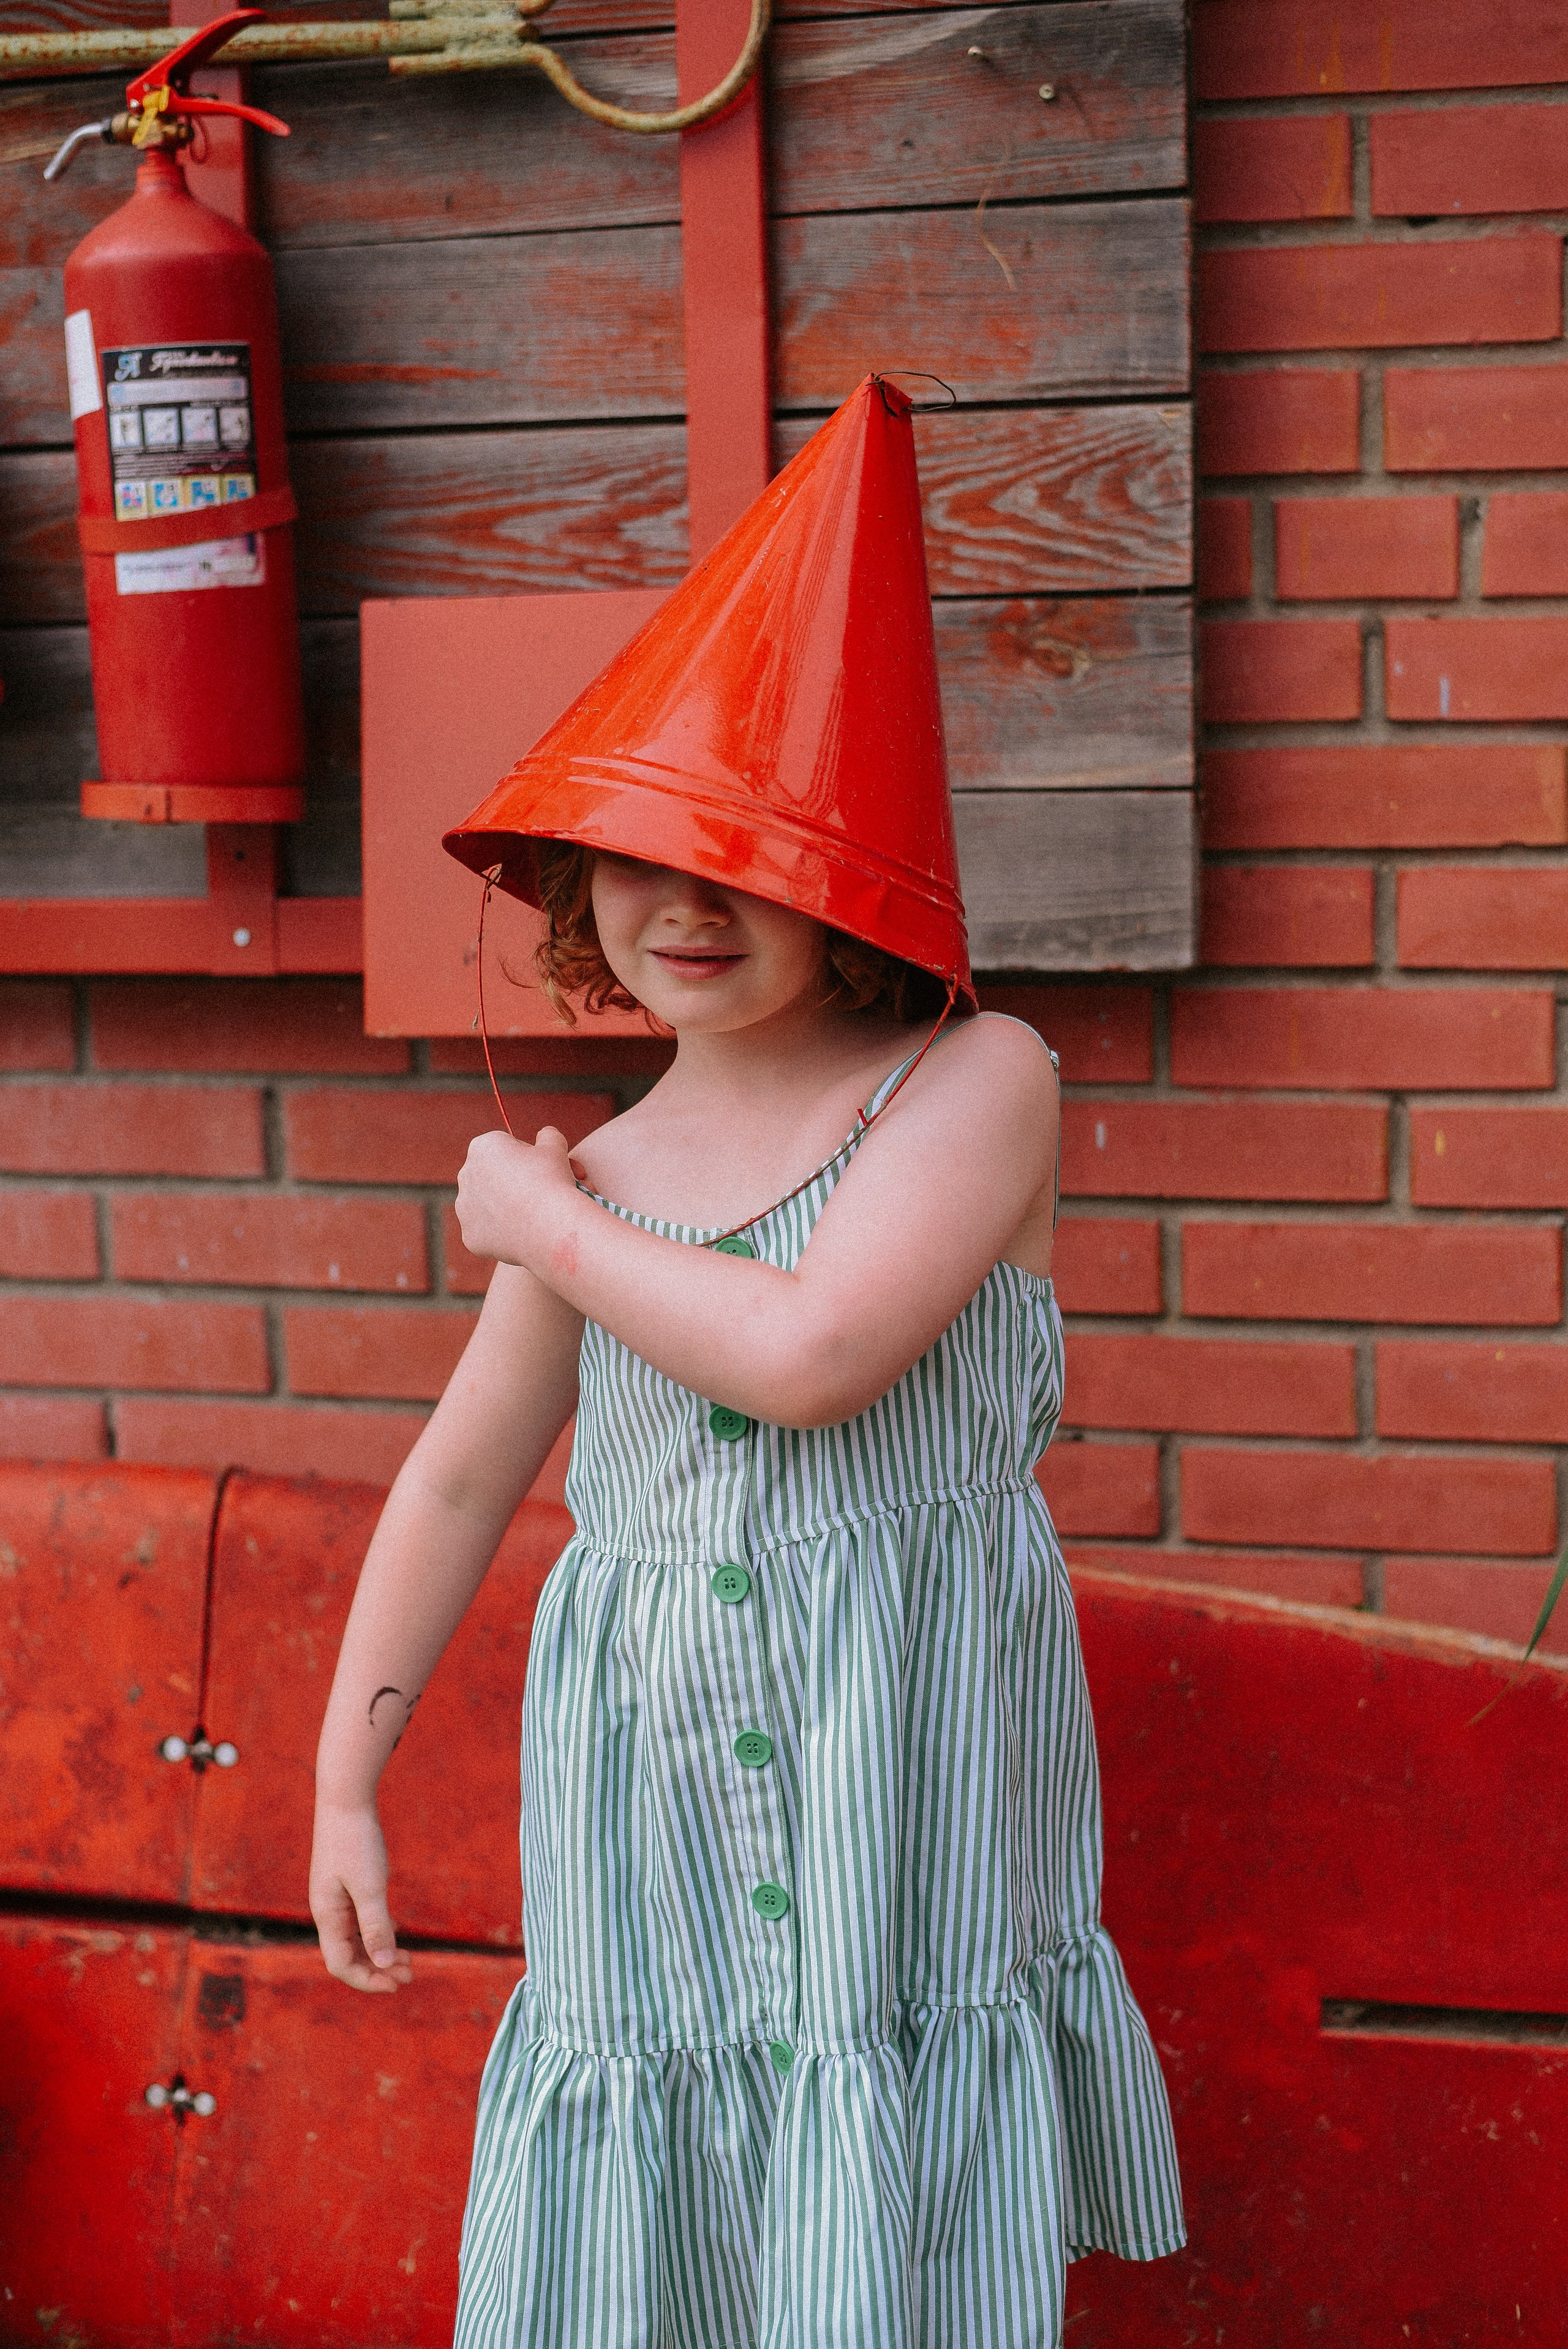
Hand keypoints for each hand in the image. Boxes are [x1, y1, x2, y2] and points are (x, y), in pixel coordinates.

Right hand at [310, 1798, 413, 1993]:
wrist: (346, 1799)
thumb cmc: (356, 1841)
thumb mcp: (370, 1886)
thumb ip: (376, 1926)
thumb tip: (384, 1964)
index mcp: (327, 1915)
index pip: (341, 1964)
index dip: (367, 1979)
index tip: (396, 1983)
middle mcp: (328, 1911)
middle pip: (349, 1955)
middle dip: (378, 1969)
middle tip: (410, 1974)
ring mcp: (336, 1898)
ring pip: (356, 1938)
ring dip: (380, 1952)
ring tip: (409, 1960)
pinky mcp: (346, 1884)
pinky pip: (360, 1919)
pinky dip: (378, 1930)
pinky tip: (396, 1931)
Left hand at [455, 1125, 578, 1269]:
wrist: (550, 1224)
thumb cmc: (552, 1181)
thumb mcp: (556, 1147)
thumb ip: (548, 1136)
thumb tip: (545, 1134)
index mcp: (482, 1147)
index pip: (504, 1147)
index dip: (526, 1156)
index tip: (542, 1167)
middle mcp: (465, 1175)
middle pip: (493, 1175)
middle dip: (514, 1181)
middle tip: (542, 1190)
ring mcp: (465, 1208)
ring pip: (489, 1205)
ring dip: (507, 1206)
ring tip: (534, 1212)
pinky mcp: (470, 1235)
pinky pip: (489, 1231)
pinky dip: (504, 1232)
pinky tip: (524, 1232)